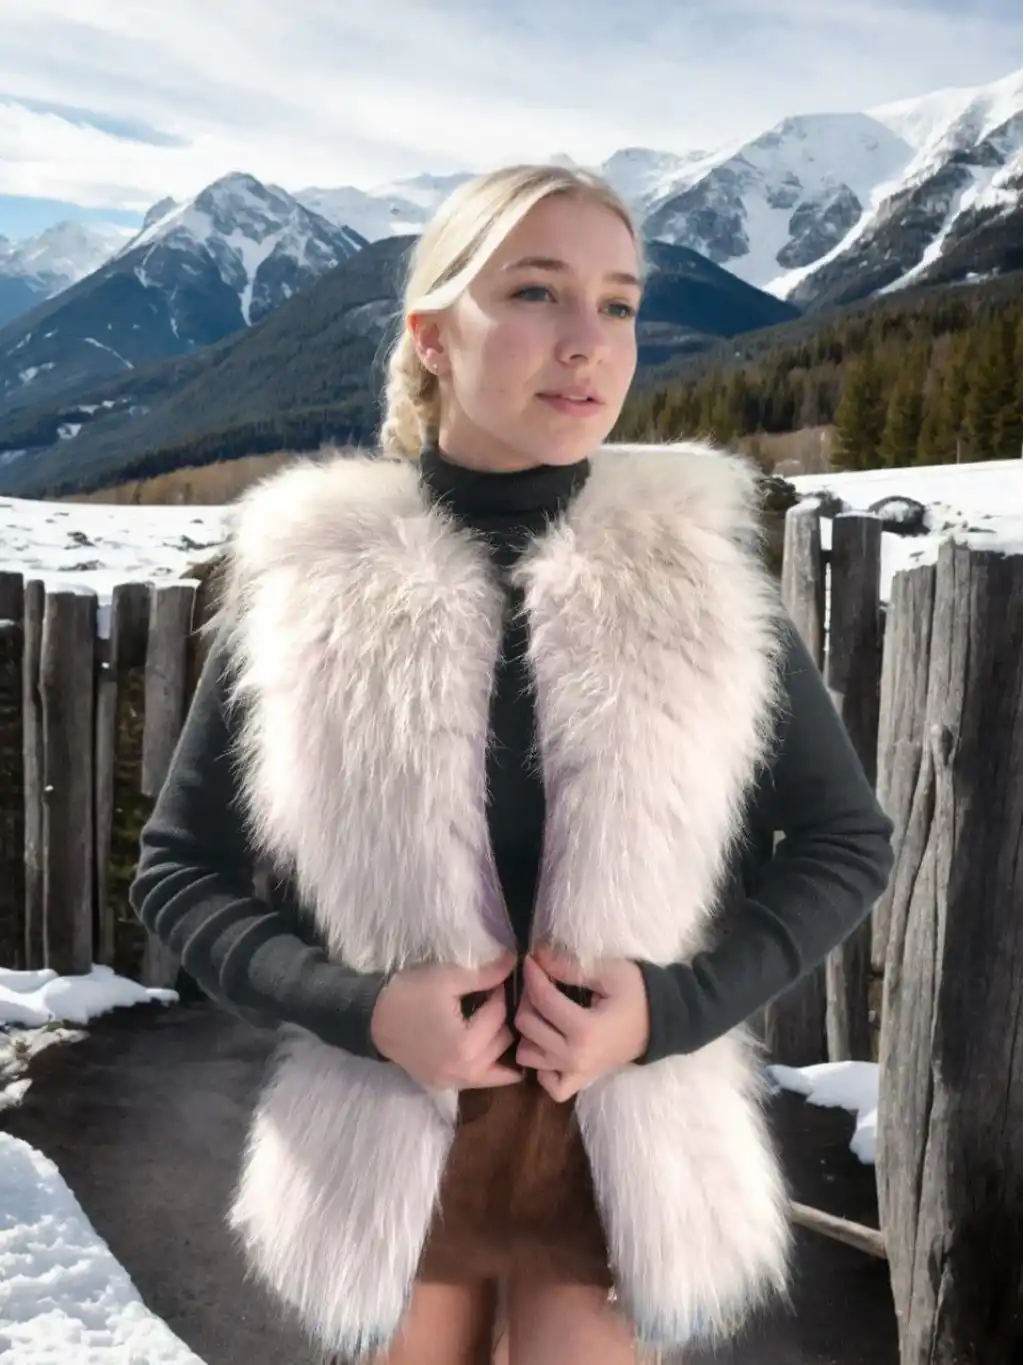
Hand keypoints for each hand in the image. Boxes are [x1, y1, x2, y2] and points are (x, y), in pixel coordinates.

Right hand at [370, 952, 522, 1090]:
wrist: (373, 1018)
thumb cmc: (409, 995)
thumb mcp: (447, 978)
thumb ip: (485, 974)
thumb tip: (514, 961)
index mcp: (465, 1045)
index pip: (498, 1015)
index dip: (498, 992)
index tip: (494, 979)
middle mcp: (464, 1072)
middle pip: (503, 1041)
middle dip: (503, 1017)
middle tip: (495, 999)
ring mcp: (454, 1082)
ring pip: (498, 1068)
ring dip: (502, 1043)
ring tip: (494, 1021)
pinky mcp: (446, 1085)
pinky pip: (481, 1080)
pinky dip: (492, 1067)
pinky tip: (493, 1050)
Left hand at [514, 945, 650, 1101]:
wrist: (661, 1023)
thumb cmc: (637, 994)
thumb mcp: (609, 972)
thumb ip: (570, 967)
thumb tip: (539, 956)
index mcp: (585, 1031)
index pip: (542, 999)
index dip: (532, 974)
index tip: (531, 958)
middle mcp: (575, 1058)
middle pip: (527, 1025)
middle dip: (528, 998)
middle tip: (541, 983)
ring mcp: (576, 1073)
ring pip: (527, 1055)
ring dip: (529, 1031)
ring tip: (543, 1012)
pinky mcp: (580, 1082)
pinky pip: (545, 1083)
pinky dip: (541, 1065)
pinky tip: (550, 1044)